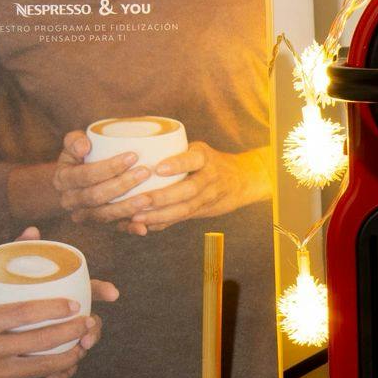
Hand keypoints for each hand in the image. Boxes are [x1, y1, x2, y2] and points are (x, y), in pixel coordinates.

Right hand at [0, 227, 120, 377]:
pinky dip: (50, 371)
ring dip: (68, 357)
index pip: (21, 314)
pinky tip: (64, 364)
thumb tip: (30, 234)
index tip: (74, 304)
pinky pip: (30, 377)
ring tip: (83, 346)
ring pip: (41, 366)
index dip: (53, 309)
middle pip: (39, 341)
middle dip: (71, 332)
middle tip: (88, 322)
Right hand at [56, 130, 153, 224]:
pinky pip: (114, 230)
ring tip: (148, 198)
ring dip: (127, 208)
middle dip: (122, 185)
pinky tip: (143, 228)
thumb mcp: (73, 145)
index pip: (86, 174)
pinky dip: (129, 229)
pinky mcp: (98, 227)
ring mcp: (84, 217)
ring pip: (104, 215)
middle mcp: (69, 201)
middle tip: (145, 172)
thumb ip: (74, 140)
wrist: (78, 183)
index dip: (109, 166)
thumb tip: (84, 147)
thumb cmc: (81, 157)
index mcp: (62, 179)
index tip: (133, 155)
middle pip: (96, 196)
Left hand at [119, 143, 270, 234]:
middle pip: (188, 190)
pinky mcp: (203, 210)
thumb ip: (175, 156)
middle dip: (163, 197)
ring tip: (136, 217)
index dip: (177, 164)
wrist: (242, 180)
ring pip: (185, 208)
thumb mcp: (197, 151)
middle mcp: (209, 177)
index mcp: (204, 157)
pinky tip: (145, 225)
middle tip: (139, 200)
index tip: (159, 168)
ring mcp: (208, 196)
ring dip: (160, 215)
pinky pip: (182, 218)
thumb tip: (135, 161)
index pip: (193, 159)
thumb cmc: (208, 162)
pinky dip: (163, 223)